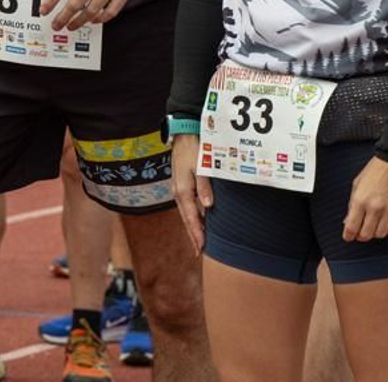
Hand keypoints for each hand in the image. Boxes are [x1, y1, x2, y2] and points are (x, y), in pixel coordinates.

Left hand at [40, 0, 165, 28]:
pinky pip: (112, 10)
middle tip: (57, 25)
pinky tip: (95, 20)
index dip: (51, 1)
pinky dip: (101, 18)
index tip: (44, 10)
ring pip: (92, 10)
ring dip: (79, 21)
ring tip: (72, 26)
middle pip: (76, 3)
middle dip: (63, 17)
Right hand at [170, 135, 210, 254]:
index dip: (196, 234)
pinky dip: (192, 217)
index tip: (201, 248)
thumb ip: (204, 186)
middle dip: (193, 236)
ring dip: (192, 227)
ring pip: (186, 214)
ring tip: (199, 241)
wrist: (183, 135)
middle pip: (186, 220)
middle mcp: (178, 193)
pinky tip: (197, 220)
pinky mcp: (181, 185)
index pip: (191, 218)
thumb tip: (208, 206)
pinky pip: (186, 206)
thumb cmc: (193, 149)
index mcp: (183, 191)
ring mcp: (178, 189)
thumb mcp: (201, 166)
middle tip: (200, 252)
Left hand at [342, 155, 387, 241]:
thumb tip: (348, 220)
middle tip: (360, 232)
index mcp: (360, 200)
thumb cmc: (376, 169)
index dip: (348, 236)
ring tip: (374, 226)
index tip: (348, 236)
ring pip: (380, 234)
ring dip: (375, 233)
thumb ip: (352, 204)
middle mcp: (374, 207)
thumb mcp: (357, 184)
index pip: (351, 227)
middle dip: (361, 236)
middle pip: (366, 235)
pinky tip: (386, 223)